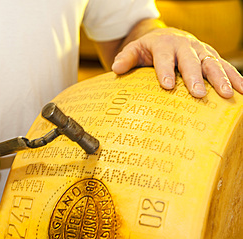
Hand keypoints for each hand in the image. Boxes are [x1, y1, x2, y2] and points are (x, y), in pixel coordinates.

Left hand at [111, 27, 242, 97]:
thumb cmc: (149, 49)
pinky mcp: (212, 57)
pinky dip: (235, 77)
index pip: (164, 58)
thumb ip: (126, 58)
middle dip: (195, 77)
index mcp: (164, 44)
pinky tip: (242, 91)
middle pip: (191, 61)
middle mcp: (185, 46)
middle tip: (198, 94)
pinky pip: (225, 67)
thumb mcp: (135, 50)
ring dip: (221, 78)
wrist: (167, 37)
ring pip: (212, 63)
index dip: (166, 71)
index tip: (167, 86)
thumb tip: (116, 67)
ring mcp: (201, 52)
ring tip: (228, 94)